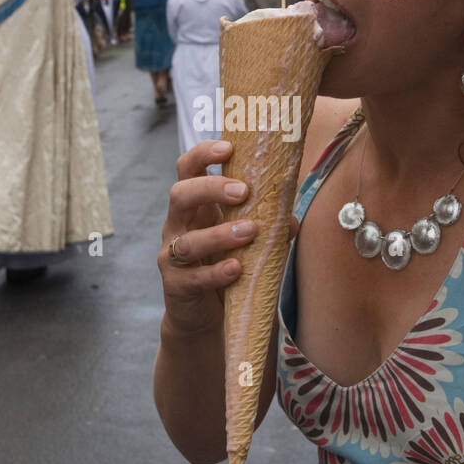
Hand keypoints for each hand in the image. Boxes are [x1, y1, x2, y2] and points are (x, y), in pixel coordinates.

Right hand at [159, 140, 299, 335]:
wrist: (205, 315)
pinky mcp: (176, 286)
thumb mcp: (246, 241)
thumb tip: (291, 220)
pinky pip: (193, 277)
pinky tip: (236, 269)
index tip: (228, 148)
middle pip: (179, 195)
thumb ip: (267, 226)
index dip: (203, 154)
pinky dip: (216, 272)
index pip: (188, 169)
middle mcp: (178, 226)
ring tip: (249, 231)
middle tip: (242, 191)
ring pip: (187, 240)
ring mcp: (172, 256)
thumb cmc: (226, 265)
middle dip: (209, 188)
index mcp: (195, 206)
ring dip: (219, 234)